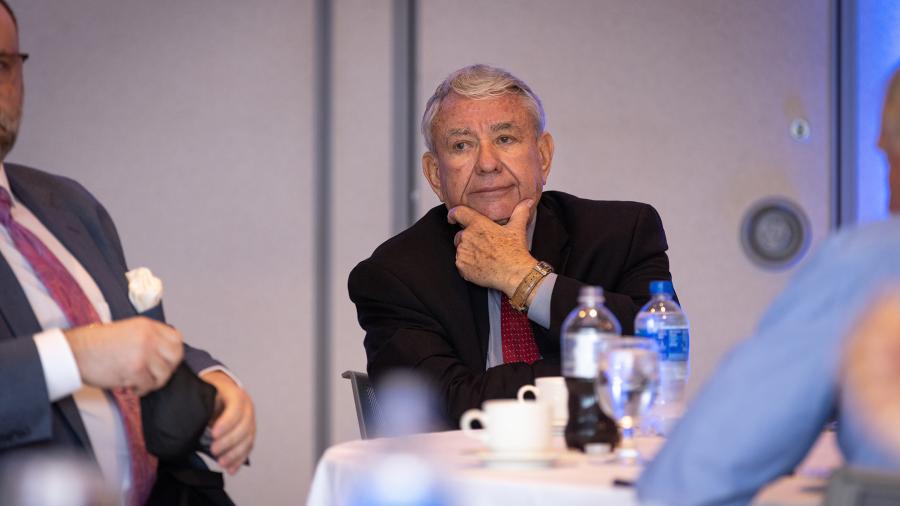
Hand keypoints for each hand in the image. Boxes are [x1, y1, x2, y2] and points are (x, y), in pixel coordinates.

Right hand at [64, 316, 183, 395]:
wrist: (75, 352)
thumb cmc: (96, 344)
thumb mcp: (127, 331)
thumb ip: (148, 338)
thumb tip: (164, 353)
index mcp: (147, 326)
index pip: (177, 339)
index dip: (173, 352)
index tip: (165, 360)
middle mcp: (149, 337)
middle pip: (175, 356)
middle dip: (167, 369)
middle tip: (154, 375)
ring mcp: (144, 353)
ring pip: (164, 374)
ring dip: (152, 382)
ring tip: (138, 381)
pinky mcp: (136, 370)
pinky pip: (148, 385)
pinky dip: (140, 390)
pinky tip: (130, 386)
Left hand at [201, 370, 255, 474]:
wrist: (221, 390)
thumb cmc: (209, 393)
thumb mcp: (204, 392)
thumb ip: (199, 403)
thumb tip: (185, 418)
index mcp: (235, 394)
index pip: (236, 408)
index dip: (227, 422)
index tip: (213, 434)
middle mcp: (247, 407)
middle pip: (244, 426)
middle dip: (229, 441)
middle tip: (214, 451)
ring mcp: (250, 421)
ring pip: (248, 439)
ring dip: (235, 454)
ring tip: (221, 463)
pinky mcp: (249, 433)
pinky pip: (248, 448)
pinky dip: (240, 460)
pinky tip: (231, 469)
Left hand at [448, 199, 537, 296]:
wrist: (514, 274)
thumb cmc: (515, 251)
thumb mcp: (518, 228)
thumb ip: (520, 212)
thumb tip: (528, 202)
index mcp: (478, 224)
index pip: (458, 212)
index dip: (454, 214)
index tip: (452, 218)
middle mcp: (467, 236)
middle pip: (460, 235)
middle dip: (468, 239)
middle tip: (484, 246)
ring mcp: (463, 252)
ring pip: (460, 249)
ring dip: (468, 252)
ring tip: (484, 257)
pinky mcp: (461, 266)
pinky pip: (460, 263)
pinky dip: (468, 265)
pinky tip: (481, 266)